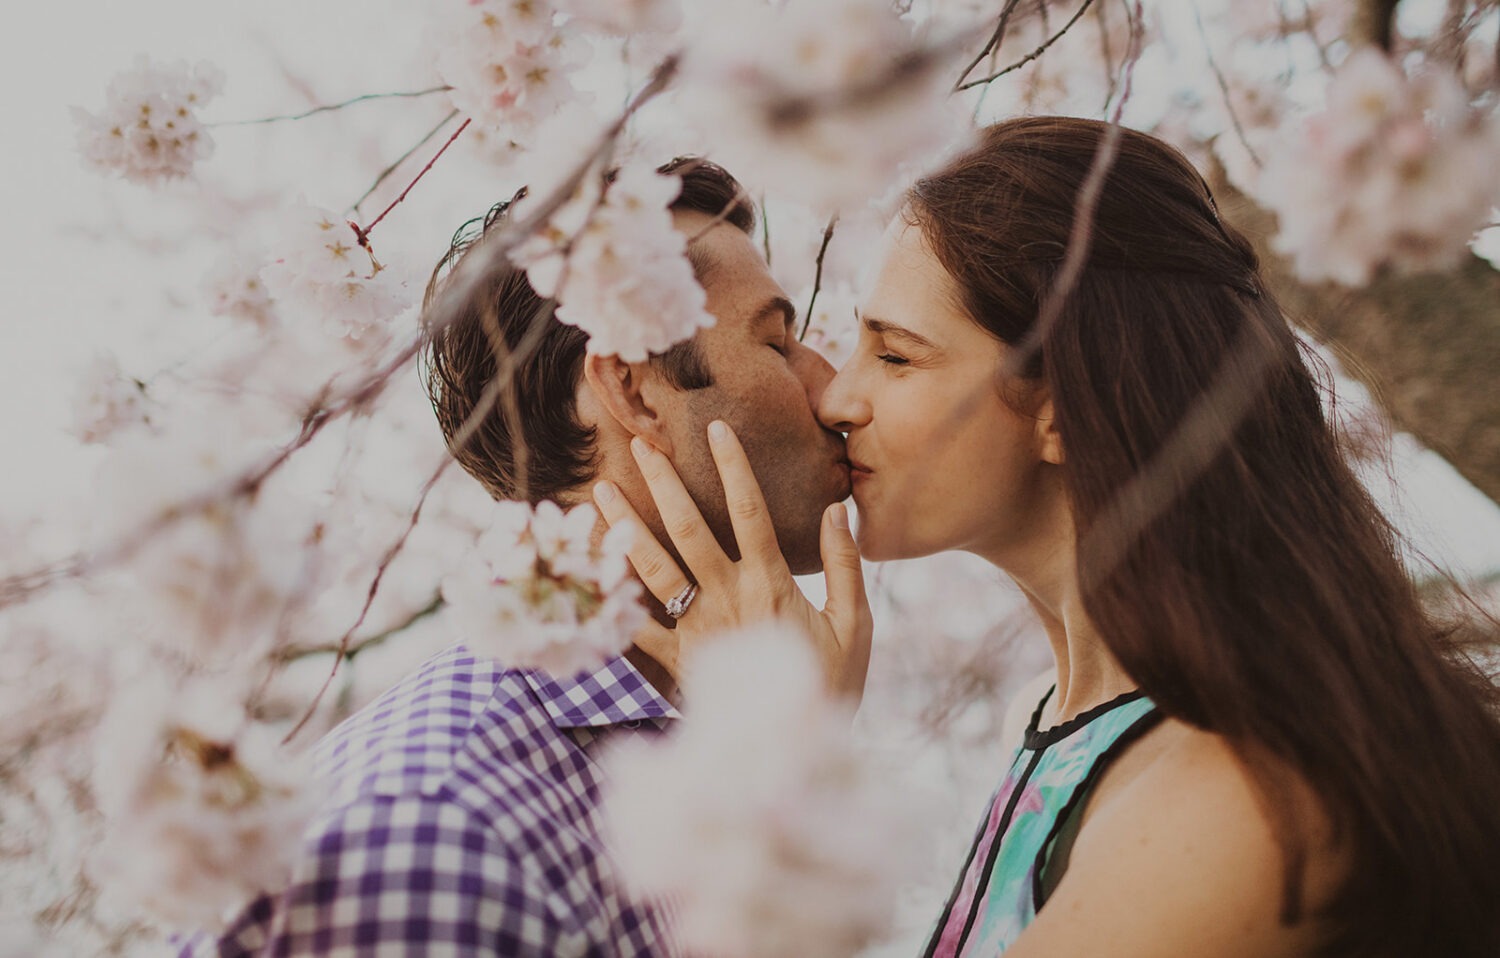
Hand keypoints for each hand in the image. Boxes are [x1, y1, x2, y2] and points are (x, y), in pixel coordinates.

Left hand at [592, 420, 871, 700]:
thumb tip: (836, 507)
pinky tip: (588, 569)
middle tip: (641, 444)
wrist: (795, 753)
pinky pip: (636, 628)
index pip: (749, 510)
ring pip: (653, 568)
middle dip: (664, 482)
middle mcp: (728, 599)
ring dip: (625, 527)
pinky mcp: (677, 661)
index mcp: (771, 584)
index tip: (716, 428)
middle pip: (688, 528)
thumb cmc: (830, 685)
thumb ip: (843, 564)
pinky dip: (610, 601)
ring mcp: (698, 629)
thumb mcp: (854, 624)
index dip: (733, 465)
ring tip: (600, 491)